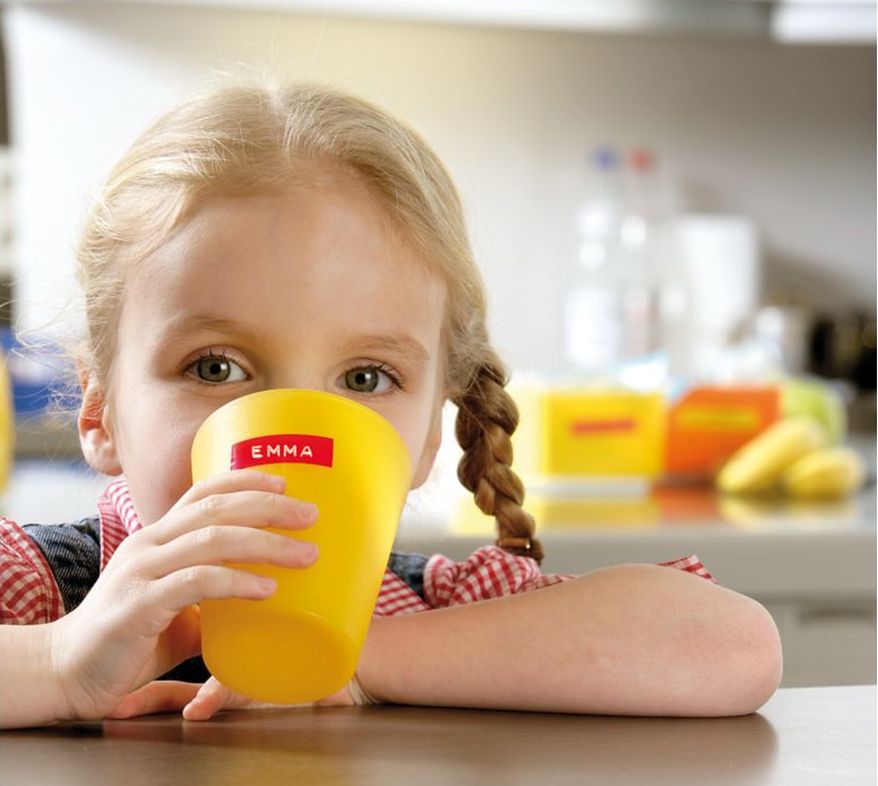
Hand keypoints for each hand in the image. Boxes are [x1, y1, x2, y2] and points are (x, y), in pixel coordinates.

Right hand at [49, 470, 318, 720]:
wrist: (67, 671)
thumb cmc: (131, 636)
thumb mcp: (178, 603)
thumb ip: (213, 592)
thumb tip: (267, 591)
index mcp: (158, 536)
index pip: (203, 492)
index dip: (244, 480)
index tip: (286, 483)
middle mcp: (149, 543)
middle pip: (216, 509)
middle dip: (270, 507)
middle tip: (311, 515)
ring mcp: (142, 571)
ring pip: (212, 539)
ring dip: (266, 543)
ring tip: (305, 554)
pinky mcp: (139, 605)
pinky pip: (196, 582)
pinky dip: (236, 581)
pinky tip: (267, 589)